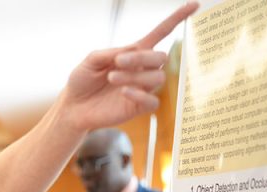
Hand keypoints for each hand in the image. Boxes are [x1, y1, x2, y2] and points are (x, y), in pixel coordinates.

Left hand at [61, 2, 198, 130]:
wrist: (73, 107)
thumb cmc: (82, 81)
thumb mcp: (91, 60)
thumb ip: (111, 51)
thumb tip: (135, 49)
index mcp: (134, 53)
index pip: (161, 33)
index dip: (177, 19)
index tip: (194, 4)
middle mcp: (142, 69)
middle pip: (160, 57)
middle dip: (141, 57)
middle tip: (118, 61)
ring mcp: (143, 88)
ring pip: (156, 77)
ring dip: (135, 75)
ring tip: (112, 78)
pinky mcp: (139, 107)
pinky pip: (153, 101)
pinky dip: (140, 94)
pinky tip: (124, 92)